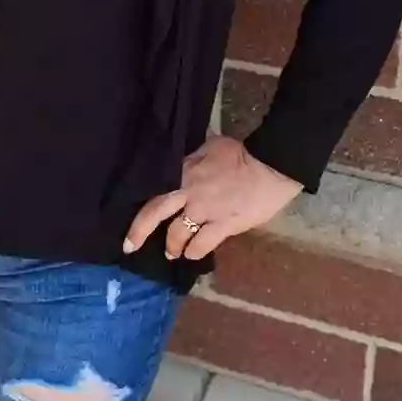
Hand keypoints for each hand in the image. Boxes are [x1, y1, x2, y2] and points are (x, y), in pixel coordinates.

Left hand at [124, 136, 303, 263]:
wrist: (271, 166)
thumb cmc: (243, 153)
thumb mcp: (212, 145)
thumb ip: (195, 155)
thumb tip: (187, 157)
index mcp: (183, 171)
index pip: (154, 190)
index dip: (140, 207)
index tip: (131, 216)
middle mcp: (188, 192)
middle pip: (154, 213)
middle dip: (139, 232)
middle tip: (130, 247)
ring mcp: (205, 211)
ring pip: (177, 234)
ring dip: (172, 246)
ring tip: (172, 253)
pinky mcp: (223, 226)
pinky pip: (202, 244)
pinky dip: (194, 252)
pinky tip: (192, 255)